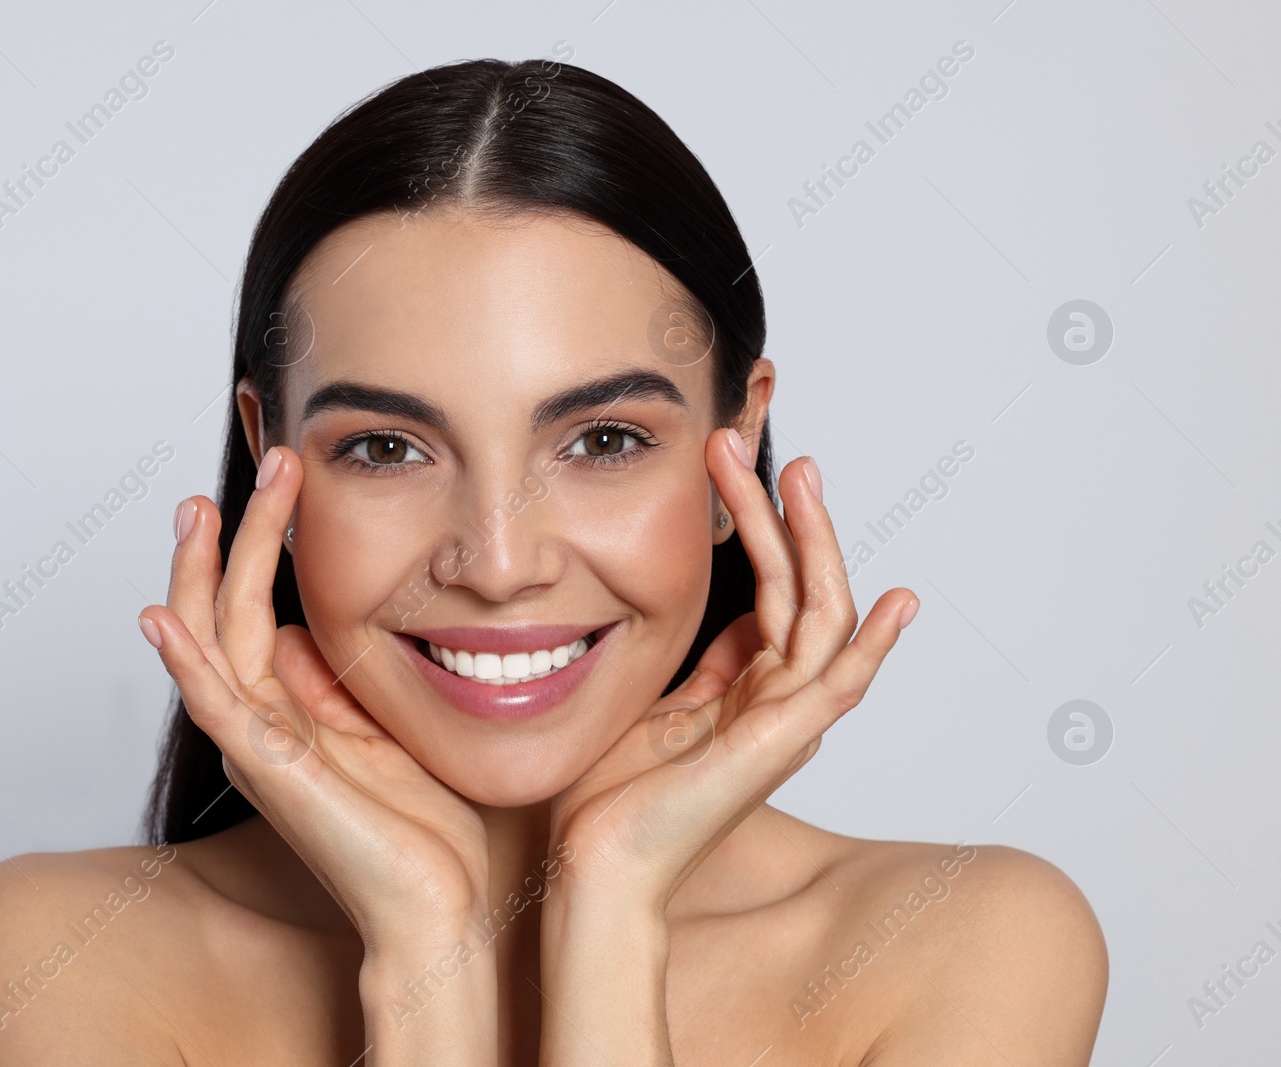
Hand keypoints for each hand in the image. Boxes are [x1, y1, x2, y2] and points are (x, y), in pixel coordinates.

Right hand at [137, 447, 490, 953]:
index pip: (256, 610)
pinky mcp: (266, 770)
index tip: (290, 480)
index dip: (263, 544)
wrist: (435, 907)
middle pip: (224, 611)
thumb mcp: (382, 728)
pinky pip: (213, 706)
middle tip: (263, 466)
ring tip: (200, 509)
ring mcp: (256, 745)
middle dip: (235, 536)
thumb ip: (340, 683)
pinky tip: (162, 615)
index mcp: (287, 713)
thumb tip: (304, 633)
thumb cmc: (421, 831)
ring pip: (207, 642)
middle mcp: (260, 724)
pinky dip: (183, 660)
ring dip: (199, 573)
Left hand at [546, 430, 918, 915]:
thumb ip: (702, 664)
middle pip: (800, 587)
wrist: (596, 864)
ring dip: (814, 540)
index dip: (759, 523)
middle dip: (786, 514)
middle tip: (760, 447)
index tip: (727, 462)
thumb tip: (727, 617)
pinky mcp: (781, 744)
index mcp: (750, 691)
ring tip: (795, 474)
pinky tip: (898, 602)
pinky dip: (874, 646)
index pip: (772, 589)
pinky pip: (840, 685)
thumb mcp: (658, 702)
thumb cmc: (615, 796)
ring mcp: (786, 723)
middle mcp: (778, 702)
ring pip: (822, 613)